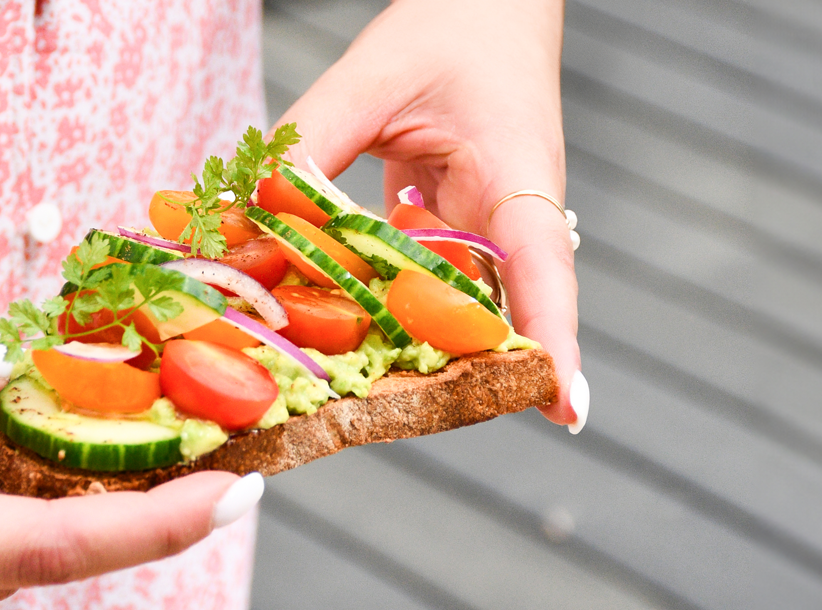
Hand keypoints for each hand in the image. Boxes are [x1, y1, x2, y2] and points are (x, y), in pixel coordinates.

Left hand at [276, 0, 586, 430]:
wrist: (484, 5)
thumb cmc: (453, 26)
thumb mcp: (374, 75)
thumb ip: (313, 142)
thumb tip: (256, 213)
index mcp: (518, 179)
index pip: (546, 271)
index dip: (555, 342)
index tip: (565, 409)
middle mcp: (511, 219)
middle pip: (496, 315)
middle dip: (454, 368)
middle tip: (391, 413)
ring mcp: (483, 228)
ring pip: (450, 306)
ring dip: (400, 340)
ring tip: (334, 381)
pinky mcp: (451, 227)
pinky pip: (417, 281)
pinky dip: (373, 300)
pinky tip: (317, 317)